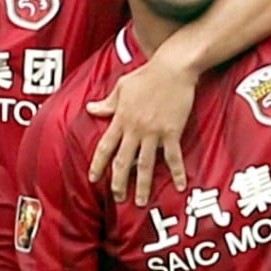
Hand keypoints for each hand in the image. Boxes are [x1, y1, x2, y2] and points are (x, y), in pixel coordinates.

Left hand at [86, 61, 195, 205]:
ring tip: (141, 202)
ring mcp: (154, 132)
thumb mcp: (121, 87)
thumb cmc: (145, 75)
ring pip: (145, 165)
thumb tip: (90, 109)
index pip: (105, 147)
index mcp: (121, 119)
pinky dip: (177, 173)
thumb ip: (107, 103)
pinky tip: (180, 186)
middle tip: (117, 198)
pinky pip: (173, 157)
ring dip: (142, 185)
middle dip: (118, 182)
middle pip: (123, 161)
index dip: (98, 164)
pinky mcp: (172, 132)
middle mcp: (135, 129)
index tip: (93, 178)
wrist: (172, 69)